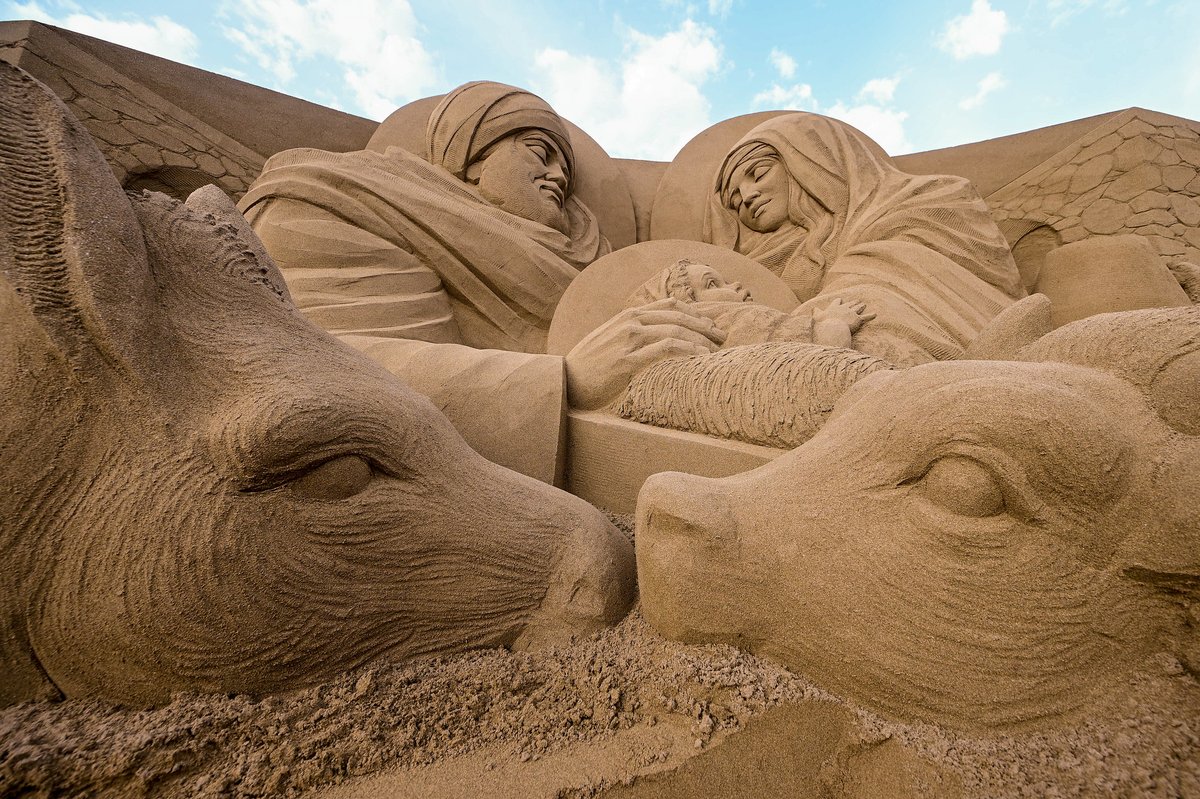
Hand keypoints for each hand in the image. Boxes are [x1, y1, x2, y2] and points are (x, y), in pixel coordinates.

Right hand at [565, 298, 726, 409]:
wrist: (563, 382)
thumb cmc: (588, 366)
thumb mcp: (610, 340)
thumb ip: (631, 334)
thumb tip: (656, 339)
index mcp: (627, 315)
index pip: (670, 305)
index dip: (695, 313)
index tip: (711, 325)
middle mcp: (629, 322)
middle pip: (678, 316)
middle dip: (704, 325)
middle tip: (722, 337)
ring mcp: (628, 339)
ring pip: (675, 331)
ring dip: (700, 340)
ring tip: (716, 351)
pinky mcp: (626, 360)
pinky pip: (664, 349)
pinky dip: (686, 350)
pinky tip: (700, 357)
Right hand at [813, 297, 874, 332]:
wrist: (833, 329)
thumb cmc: (823, 325)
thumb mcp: (816, 317)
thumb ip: (816, 312)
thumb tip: (814, 308)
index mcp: (833, 308)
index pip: (837, 302)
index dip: (839, 301)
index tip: (840, 299)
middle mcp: (843, 308)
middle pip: (849, 304)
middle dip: (853, 302)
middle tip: (857, 300)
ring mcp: (851, 313)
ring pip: (857, 308)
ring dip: (861, 306)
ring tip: (863, 304)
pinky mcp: (857, 320)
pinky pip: (866, 317)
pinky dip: (870, 316)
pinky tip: (875, 314)